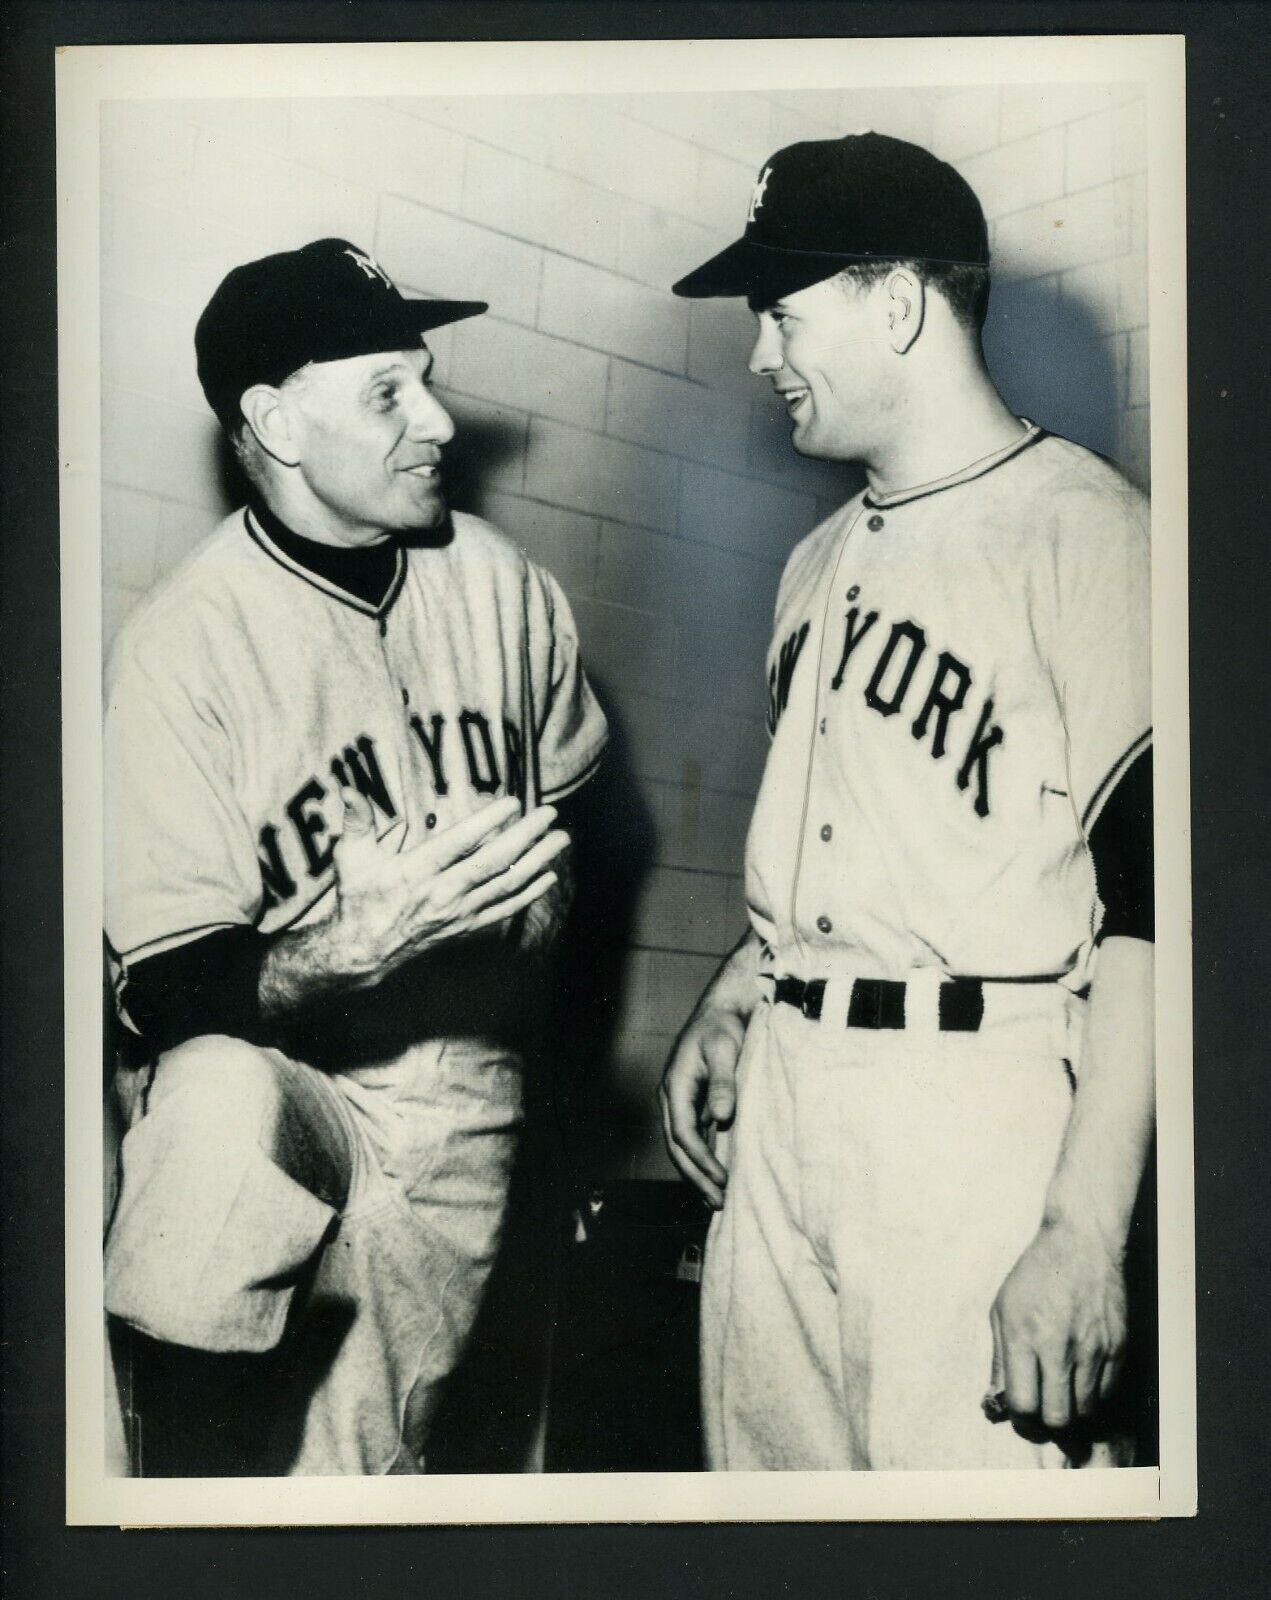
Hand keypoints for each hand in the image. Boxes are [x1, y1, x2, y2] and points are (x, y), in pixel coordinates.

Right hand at [331, 788, 568, 985]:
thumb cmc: (359, 897)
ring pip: (506, 885)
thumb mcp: (351, 857)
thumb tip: (348, 789)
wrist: (364, 951)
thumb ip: (355, 821)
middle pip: (493, 862)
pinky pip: (505, 909)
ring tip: (561, 839)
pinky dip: (529, 893)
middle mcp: (443, 893)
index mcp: (417, 872)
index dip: (488, 822)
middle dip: (525, 836)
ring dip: (537, 861)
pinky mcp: (467, 927)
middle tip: (550, 813)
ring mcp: (459, 913)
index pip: (459, 843)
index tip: (512, 802)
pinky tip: (548, 876)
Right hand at [658, 1009, 745, 1208]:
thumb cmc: (723, 1028)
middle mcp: (671, 1097)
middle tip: (718, 1202)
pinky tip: (713, 1175)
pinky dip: (699, 1159)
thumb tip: (721, 1117)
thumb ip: (724, 1083)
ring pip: (680, 1146)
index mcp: (675, 1085)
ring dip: (696, 1173)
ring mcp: (679, 1102)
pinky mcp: (690, 1103)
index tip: (722, 1178)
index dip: (701, 1159)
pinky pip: (690, 1138)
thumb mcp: (725, 1049)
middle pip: (677, 1147)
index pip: (683, 1133)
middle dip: (696, 1177)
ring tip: (716, 1199)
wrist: (720, 1011)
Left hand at [989, 1219, 1127, 1433]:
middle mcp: (1059, 1347)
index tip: (1021, 1416)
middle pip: (1058, 1418)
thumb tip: (995, 1402)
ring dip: (1072, 1415)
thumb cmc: (1035, 1275)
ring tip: (1062, 1400)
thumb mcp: (1002, 1309)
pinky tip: (1081, 1385)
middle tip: (1042, 1417)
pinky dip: (1093, 1400)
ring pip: (1085, 1412)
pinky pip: (1107, 1395)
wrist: (1081, 1244)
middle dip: (1046, 1426)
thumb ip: (999, 1359)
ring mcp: (1092, 1349)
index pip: (1023, 1403)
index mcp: (1023, 1336)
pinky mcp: (1118, 1348)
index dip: (1020, 1421)